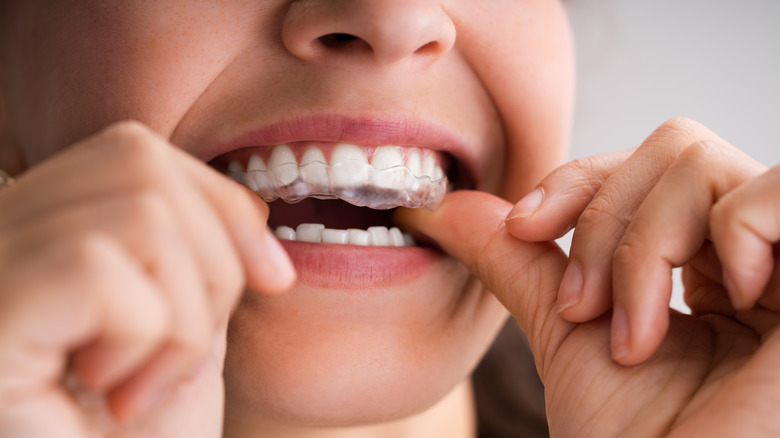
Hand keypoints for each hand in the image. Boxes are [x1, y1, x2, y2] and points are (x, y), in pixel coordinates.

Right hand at [0, 121, 294, 437]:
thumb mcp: (184, 326)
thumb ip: (197, 254)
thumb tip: (256, 210)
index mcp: (35, 226)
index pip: (134, 149)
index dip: (221, 204)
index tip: (273, 279)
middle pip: (140, 162)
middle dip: (213, 263)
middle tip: (185, 357)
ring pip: (140, 213)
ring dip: (183, 317)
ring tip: (144, 387)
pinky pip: (98, 270)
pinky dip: (145, 340)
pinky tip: (114, 399)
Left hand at [397, 118, 779, 435]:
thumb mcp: (568, 334)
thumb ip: (517, 262)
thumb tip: (446, 207)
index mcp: (705, 267)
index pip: (645, 168)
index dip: (580, 181)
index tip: (526, 225)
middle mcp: (758, 257)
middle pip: (671, 152)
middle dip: (604, 226)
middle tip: (585, 310)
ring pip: (702, 165)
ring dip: (641, 247)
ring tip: (633, 336)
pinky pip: (778, 190)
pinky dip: (728, 231)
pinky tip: (725, 304)